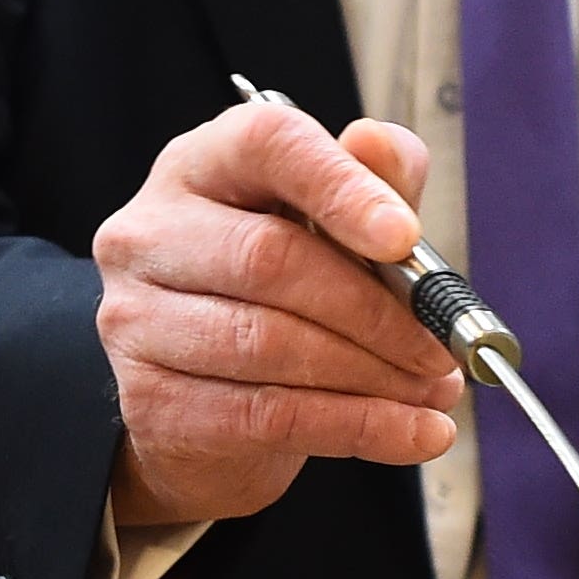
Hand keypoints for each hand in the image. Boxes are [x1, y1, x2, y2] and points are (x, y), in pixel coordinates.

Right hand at [94, 97, 463, 532]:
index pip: (265, 145)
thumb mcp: (331, 227)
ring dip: (373, 375)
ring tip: (433, 391)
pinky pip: (267, 415)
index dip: (341, 186)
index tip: (406, 237)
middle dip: (376, 310)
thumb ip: (373, 183)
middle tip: (441, 346)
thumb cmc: (274, 296)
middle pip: (270, 258)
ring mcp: (136, 320)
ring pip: (269, 344)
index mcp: (200, 166)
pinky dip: (358, 426)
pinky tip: (413, 434)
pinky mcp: (148, 401)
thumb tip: (380, 144)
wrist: (201, 408)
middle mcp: (150, 234)